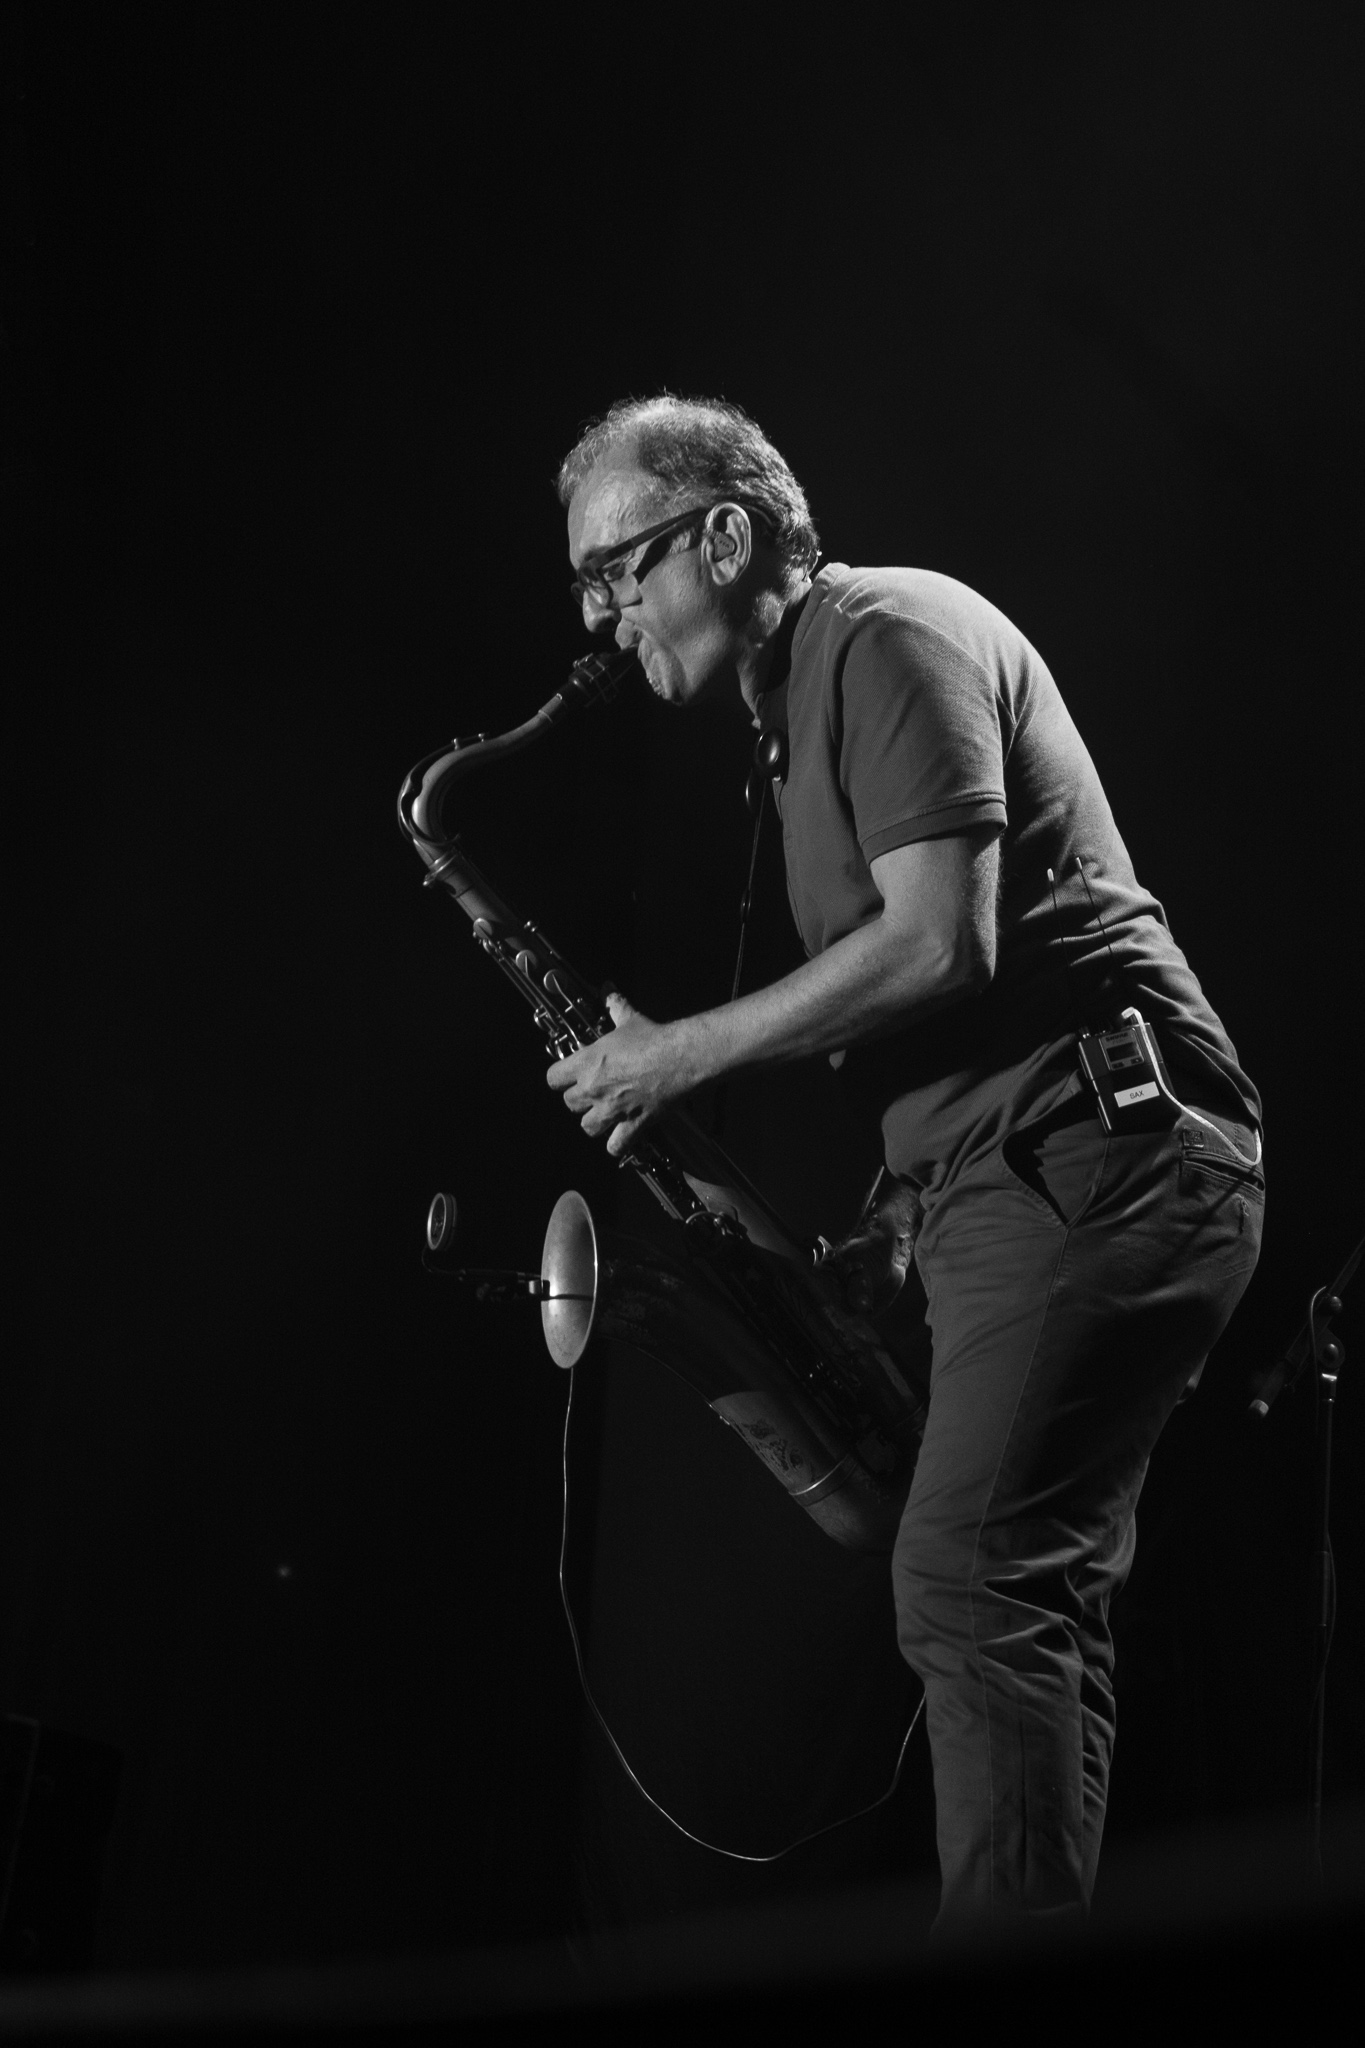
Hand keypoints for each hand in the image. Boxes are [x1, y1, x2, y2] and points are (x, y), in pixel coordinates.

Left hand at [546, 993, 693, 1157]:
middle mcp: (594, 1088)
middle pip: (569, 1103)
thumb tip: (608, 991)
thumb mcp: (629, 1019)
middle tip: (594, 1092)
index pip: (553, 1079)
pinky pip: (615, 1146)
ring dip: (595, 1121)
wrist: (680, 1057)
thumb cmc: (654, 1039)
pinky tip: (622, 1137)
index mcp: (587, 1063)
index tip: (567, 1077)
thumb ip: (614, 1006)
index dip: (560, 1078)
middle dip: (580, 1099)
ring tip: (605, 1114)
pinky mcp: (632, 1124)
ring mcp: (612, 1109)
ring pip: (587, 1127)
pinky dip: (617, 1145)